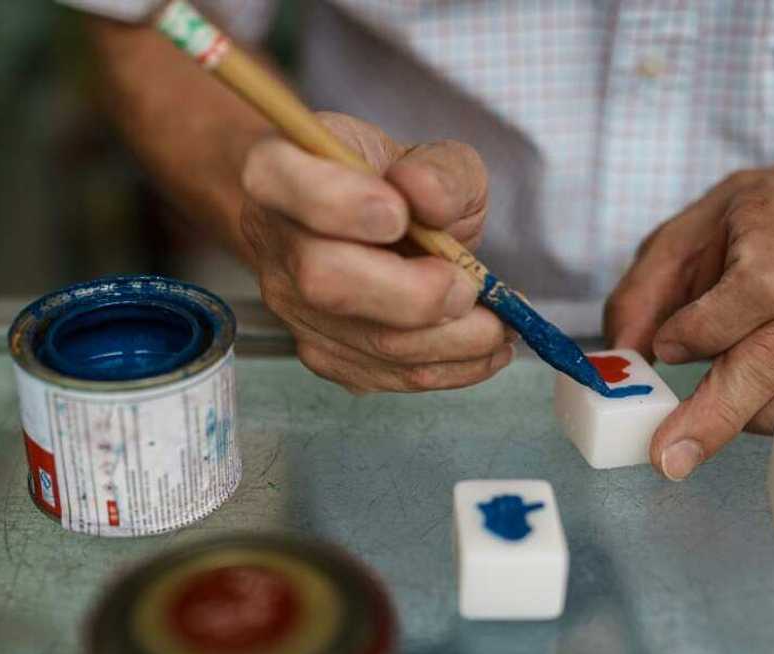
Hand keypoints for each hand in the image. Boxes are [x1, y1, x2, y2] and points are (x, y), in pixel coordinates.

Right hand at [239, 112, 511, 392]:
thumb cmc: (391, 184)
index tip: (400, 215)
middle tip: (467, 286)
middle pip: (323, 279)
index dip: (341, 204)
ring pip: (364, 340)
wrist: (367, 228)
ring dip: (449, 340)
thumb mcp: (430, 157)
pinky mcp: (323, 353)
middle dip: (412, 293)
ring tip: (500, 324)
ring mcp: (292, 306)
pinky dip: (449, 367)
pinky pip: (385, 375)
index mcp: (279, 171)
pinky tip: (483, 347)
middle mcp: (273, 242)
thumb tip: (427, 196)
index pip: (277, 181)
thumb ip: (439, 170)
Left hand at [604, 166, 773, 479]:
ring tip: (722, 405)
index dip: (708, 328)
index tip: (666, 348)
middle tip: (670, 455)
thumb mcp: (677, 240)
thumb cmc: (743, 230)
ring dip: (759, 415)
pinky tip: (762, 409)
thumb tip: (623, 362)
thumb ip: (640, 298)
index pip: (759, 287)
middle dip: (716, 414)